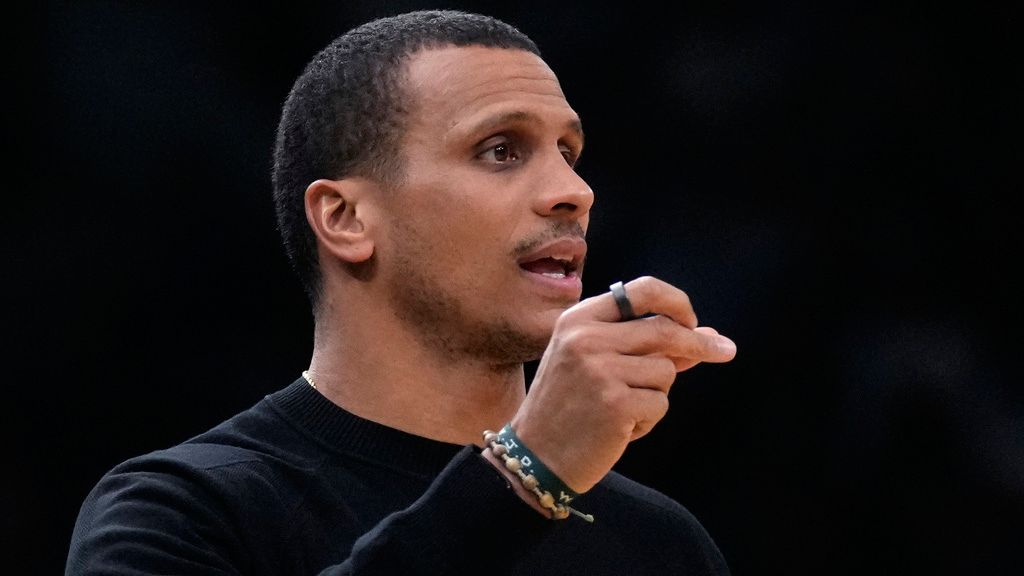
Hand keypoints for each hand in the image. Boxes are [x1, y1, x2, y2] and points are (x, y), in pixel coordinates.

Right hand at [510, 276, 735, 493]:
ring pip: (665, 372)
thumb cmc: (568, 407)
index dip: (676, 301)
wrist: (535, 455)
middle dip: (699, 344)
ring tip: (622, 409)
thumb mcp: (596, 363)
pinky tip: (618, 428)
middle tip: (725, 350)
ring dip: (656, 394)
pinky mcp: (615, 403)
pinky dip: (648, 419)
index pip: (642, 290)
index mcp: (578, 319)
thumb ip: (644, 346)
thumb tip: (706, 335)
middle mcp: (586, 338)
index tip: (693, 319)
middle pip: (665, 330)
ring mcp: (600, 370)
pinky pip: (660, 404)